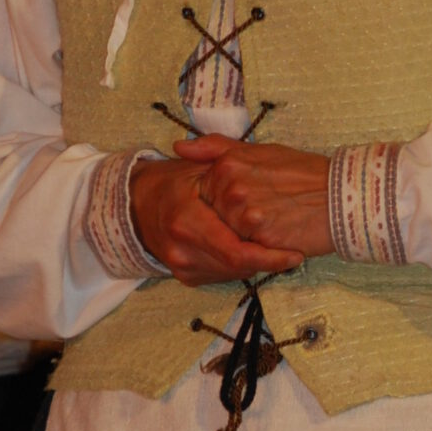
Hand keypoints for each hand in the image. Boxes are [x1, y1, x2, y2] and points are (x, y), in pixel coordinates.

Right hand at [131, 150, 305, 285]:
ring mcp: (181, 267)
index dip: (270, 257)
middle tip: (291, 254)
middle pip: (237, 267)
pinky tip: (252, 253)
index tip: (295, 253)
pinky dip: (240, 266)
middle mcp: (181, 249)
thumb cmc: (174, 182)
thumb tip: (241, 162)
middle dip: (267, 262)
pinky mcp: (185, 277)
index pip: (236, 250)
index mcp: (186, 219)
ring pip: (231, 274)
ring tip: (276, 251)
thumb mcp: (197, 164)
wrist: (136, 207)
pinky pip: (221, 276)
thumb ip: (218, 153)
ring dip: (256, 265)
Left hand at [185, 138, 333, 259]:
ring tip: (271, 228)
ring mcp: (246, 218)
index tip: (248, 203)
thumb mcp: (260, 151)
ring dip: (244, 242)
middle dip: (231, 226)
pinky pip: (247, 256)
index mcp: (227, 166)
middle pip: (214, 222)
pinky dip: (258, 254)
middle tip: (263, 218)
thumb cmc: (303, 174)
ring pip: (229, 241)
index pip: (204, 197)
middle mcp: (232, 190)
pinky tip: (276, 241)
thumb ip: (216, 148)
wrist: (343, 196)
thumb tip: (179, 147)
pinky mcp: (262, 242)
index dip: (223, 207)